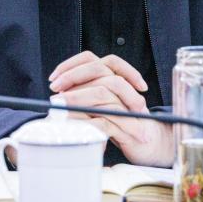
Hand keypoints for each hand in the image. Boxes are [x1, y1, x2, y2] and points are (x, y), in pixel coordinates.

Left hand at [49, 51, 173, 166]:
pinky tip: (76, 127)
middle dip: (72, 78)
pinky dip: (90, 123)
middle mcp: (123, 85)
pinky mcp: (131, 126)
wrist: (149, 142)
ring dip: (78, 99)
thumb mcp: (101, 105)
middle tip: (55, 92)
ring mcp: (128, 104)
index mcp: (113, 76)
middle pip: (99, 69)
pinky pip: (108, 121)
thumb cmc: (121, 122)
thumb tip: (58, 94)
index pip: (91, 59)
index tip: (53, 79)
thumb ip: (86, 95)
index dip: (71, 65)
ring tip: (61, 109)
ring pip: (104, 91)